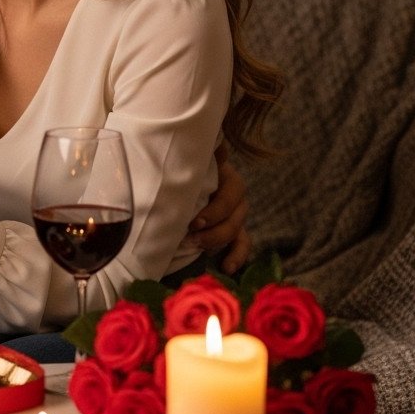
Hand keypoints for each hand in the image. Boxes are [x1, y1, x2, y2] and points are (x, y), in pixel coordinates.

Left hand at [185, 143, 250, 273]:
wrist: (173, 184)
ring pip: (237, 229)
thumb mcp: (186, 161)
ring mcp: (234, 214)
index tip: (195, 221)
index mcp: (224, 174)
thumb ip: (205, 154)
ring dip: (218, 240)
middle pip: (234, 212)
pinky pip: (241, 245)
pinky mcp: (231, 232)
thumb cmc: (177, 170)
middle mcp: (233, 194)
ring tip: (198, 247)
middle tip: (190, 233)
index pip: (231, 193)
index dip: (215, 209)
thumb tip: (218, 146)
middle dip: (213, 226)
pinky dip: (236, 257)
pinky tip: (226, 268)